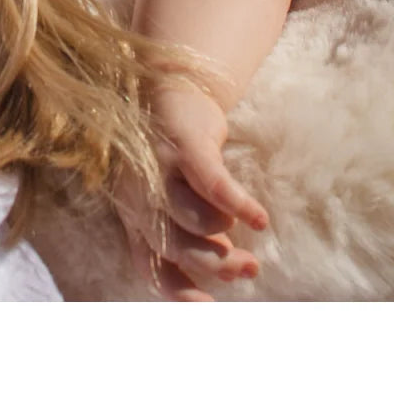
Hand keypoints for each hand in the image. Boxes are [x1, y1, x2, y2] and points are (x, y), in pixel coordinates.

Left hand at [115, 86, 267, 300]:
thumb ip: (184, 229)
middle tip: (249, 268)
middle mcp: (139, 196)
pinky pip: (214, 184)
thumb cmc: (173, 152)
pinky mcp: (185, 145)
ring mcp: (160, 170)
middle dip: (214, 264)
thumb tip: (223, 264)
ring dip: (224, 234)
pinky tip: (260, 218)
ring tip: (253, 235)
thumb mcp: (168, 193)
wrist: (168, 87)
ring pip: (191, 219)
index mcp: (134, 216)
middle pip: (173, 245)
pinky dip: (239, 205)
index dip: (178, 292)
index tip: (209, 307)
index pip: (149, 265)